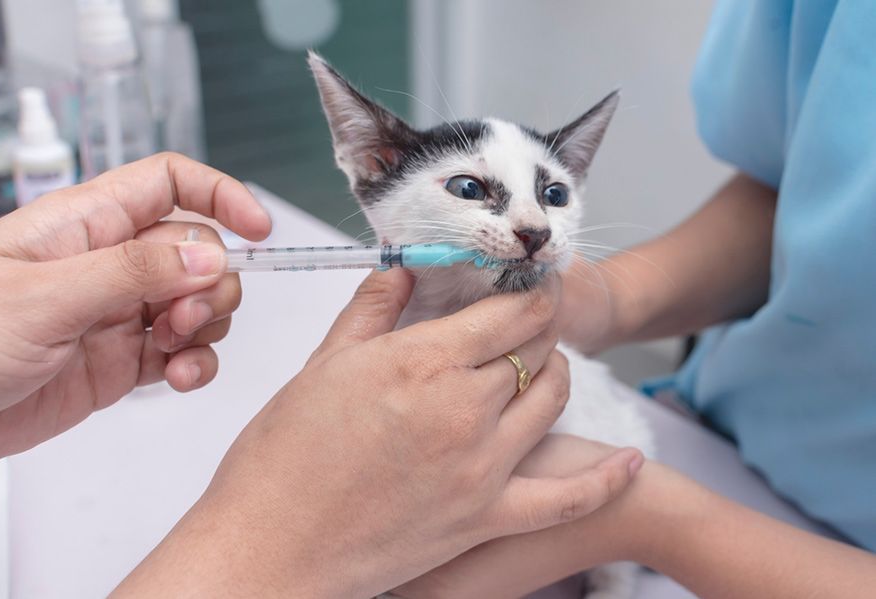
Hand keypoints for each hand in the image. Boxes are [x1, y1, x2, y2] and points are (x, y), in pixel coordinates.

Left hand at [0, 153, 270, 461]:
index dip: (220, 195)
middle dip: (211, 283)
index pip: (169, 183)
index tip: (258, 229)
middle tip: (182, 316)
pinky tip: (179, 377)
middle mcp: (110, 263)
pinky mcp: (121, 363)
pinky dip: (195, 365)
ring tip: (173, 350)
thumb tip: (212, 258)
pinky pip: (183, 353)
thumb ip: (132, 273)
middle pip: (198, 251)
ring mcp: (118, 313)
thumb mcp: (44, 298)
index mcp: (86, 225)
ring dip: (206, 326)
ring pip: (200, 302)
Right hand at [114, 269, 642, 597]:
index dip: (530, 289)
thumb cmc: (282, 455)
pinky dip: (606, 480)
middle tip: (528, 318)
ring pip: (553, 400)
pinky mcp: (486, 518)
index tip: (533, 281)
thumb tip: (402, 268)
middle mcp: (464, 407)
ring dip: (556, 374)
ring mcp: (483, 466)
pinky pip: (567, 498)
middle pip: (537, 349)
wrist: (270, 546)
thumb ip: (372, 308)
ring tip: (541, 365)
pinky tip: (632, 464)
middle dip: (538, 326)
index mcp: (423, 359)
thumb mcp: (323, 365)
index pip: (509, 309)